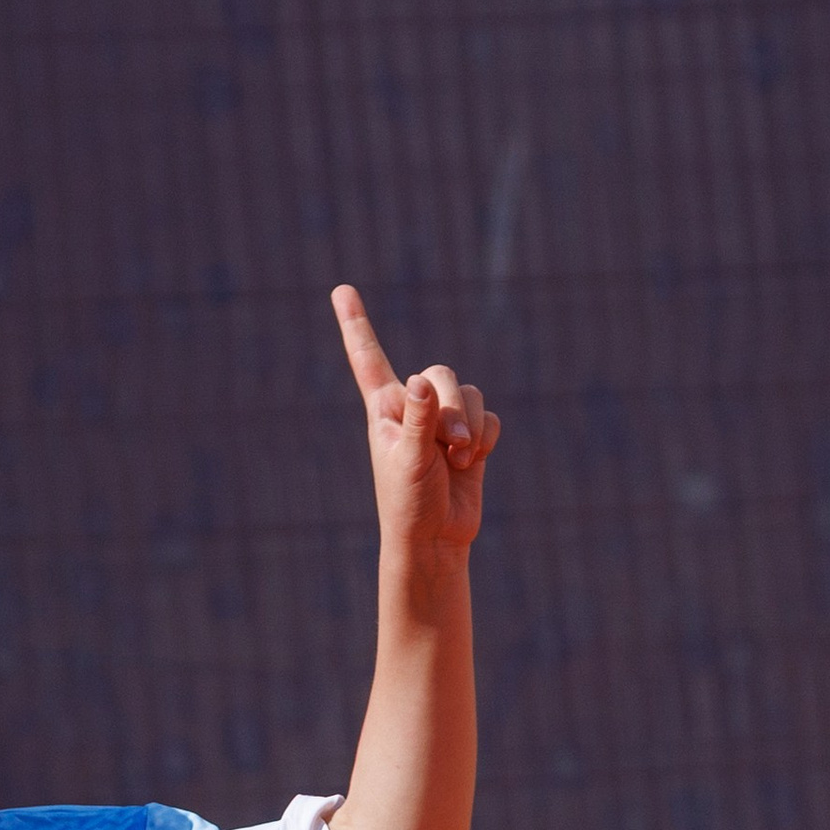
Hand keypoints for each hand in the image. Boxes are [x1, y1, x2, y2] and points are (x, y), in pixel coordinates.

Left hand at [333, 285, 499, 554]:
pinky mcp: (470, 436)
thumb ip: (419, 419)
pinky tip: (474, 461)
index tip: (340, 290)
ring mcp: (443, 421)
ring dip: (471, 425)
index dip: (356, 324)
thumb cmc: (409, 503)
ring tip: (460, 459)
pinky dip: (487, 436)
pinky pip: (489, 416)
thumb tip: (422, 380)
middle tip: (451, 444)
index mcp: (385, 409)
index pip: (368, 359)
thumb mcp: (410, 460)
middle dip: (453, 406)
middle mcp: (413, 407)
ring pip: (469, 393)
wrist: (435, 538)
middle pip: (442, 373)